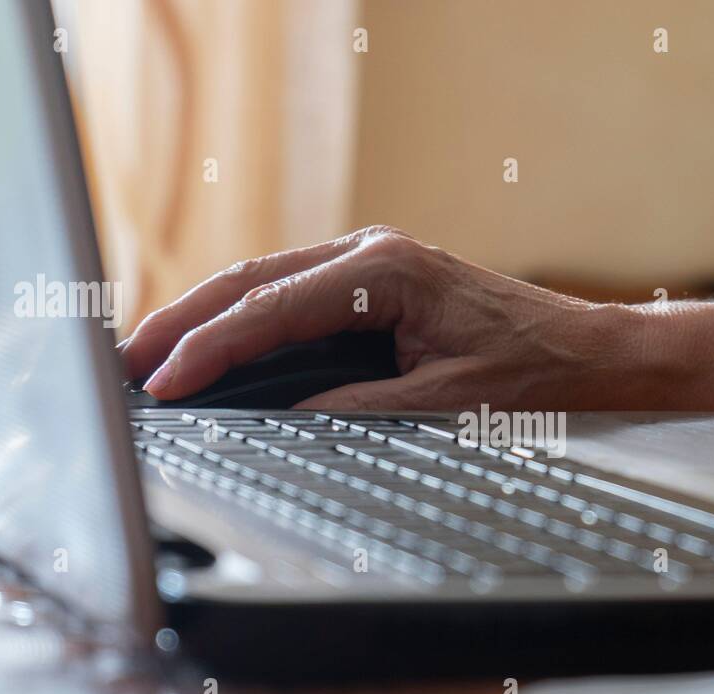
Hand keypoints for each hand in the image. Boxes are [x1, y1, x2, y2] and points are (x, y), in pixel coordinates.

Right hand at [120, 226, 673, 409]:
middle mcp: (370, 255)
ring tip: (148, 354)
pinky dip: (244, 322)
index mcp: (384, 272)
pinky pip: (291, 298)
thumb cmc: (533, 375)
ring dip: (204, 319)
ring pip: (264, 284)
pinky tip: (213, 348)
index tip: (158, 383)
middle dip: (181, 322)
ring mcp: (370, 266)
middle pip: (250, 281)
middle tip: (123, 362)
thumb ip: (357, 407)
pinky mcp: (375, 288)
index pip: (270, 309)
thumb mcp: (442, 404)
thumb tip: (282, 417)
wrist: (590, 357)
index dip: (206, 349)